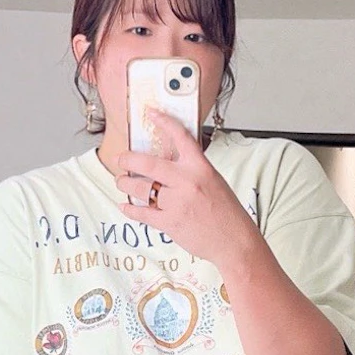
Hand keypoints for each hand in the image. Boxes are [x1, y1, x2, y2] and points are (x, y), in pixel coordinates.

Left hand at [114, 109, 260, 273]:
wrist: (234, 240)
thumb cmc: (226, 212)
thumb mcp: (213, 181)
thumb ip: (192, 171)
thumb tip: (169, 165)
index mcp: (201, 167)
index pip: (181, 137)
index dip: (164, 122)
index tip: (151, 113)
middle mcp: (187, 181)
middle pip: (149, 163)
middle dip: (129, 159)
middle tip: (121, 159)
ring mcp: (177, 202)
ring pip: (142, 188)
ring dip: (126, 183)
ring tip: (121, 181)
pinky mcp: (170, 222)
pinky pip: (143, 213)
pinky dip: (131, 209)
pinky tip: (125, 205)